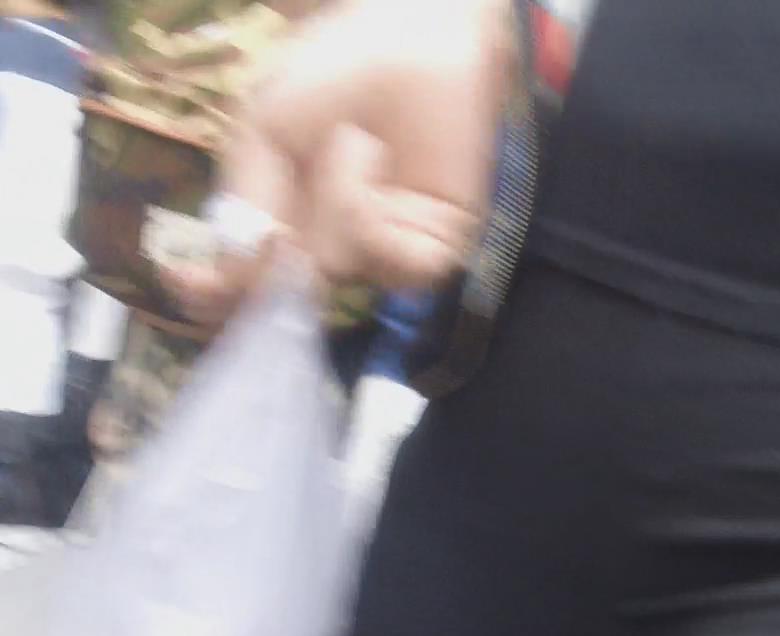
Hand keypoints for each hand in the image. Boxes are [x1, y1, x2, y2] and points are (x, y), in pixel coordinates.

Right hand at [165, 0, 509, 323]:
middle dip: (284, 236)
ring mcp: (382, 249)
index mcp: (281, 223)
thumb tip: (231, 279)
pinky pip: (392, 267)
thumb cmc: (330, 72)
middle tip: (291, 168)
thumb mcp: (261, 132)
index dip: (216, 297)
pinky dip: (371, 213)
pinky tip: (374, 159)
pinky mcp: (434, 246)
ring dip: (334, 203)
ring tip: (350, 140)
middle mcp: (329, 245)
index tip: (184, 282)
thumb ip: (245, 204)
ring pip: (338, 269)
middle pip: (289, 287)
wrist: (408, 35)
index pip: (245, 287)